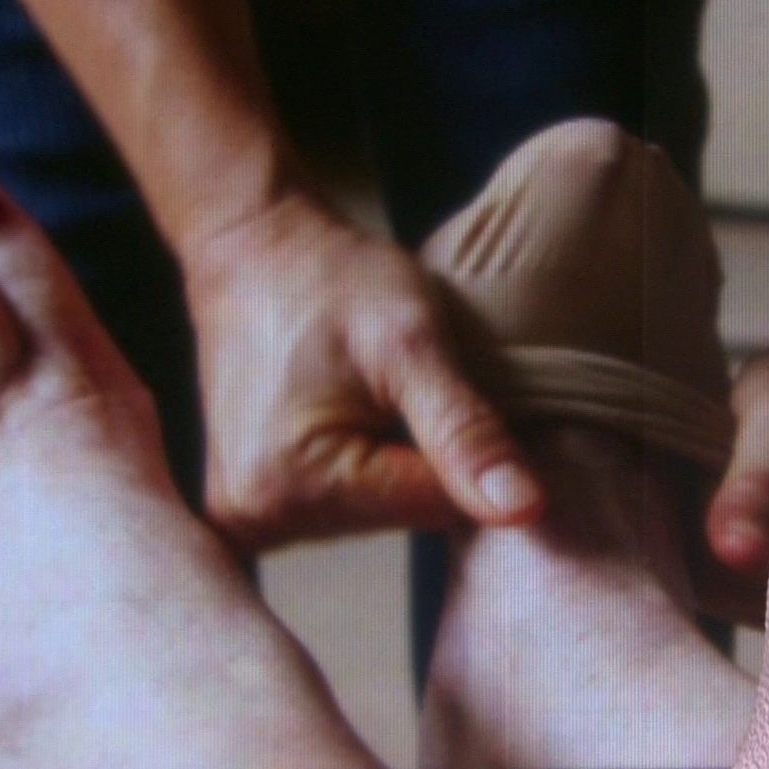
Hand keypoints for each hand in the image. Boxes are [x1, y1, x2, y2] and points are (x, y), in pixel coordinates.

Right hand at [185, 194, 542, 551]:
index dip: (468, 451)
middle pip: (400, 516)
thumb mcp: (412, 343)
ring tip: (371, 396)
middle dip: (423, 458)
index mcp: (294, 487)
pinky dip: (359, 470)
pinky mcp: (247, 506)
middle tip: (403, 387)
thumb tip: (524, 511)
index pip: (439, 508)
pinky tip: (347, 417)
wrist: (253, 250)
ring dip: (392, 461)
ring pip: (373, 512)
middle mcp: (255, 518)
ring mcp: (244, 517)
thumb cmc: (329, 280)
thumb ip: (466, 431)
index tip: (449, 392)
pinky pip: (335, 509)